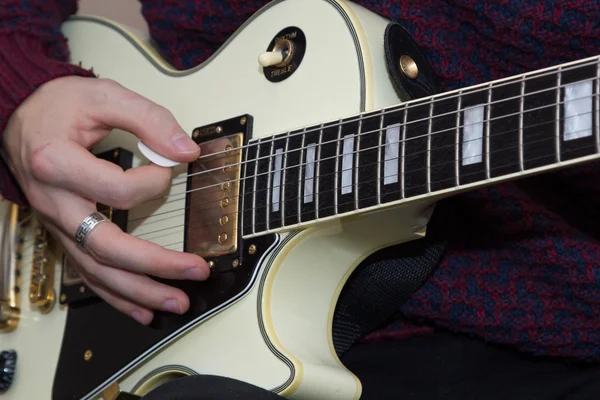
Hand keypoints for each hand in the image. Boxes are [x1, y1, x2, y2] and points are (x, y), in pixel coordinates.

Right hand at [1, 76, 210, 324]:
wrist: (20, 117)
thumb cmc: (59, 106)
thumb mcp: (104, 96)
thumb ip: (149, 119)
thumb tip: (186, 150)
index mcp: (57, 163)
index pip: (116, 190)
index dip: (153, 182)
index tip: (169, 168)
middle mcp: (54, 202)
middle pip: (106, 247)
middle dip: (155, 265)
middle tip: (196, 271)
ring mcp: (57, 224)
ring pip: (96, 270)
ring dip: (138, 292)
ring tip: (177, 303)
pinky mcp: (63, 234)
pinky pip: (88, 272)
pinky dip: (115, 295)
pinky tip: (142, 309)